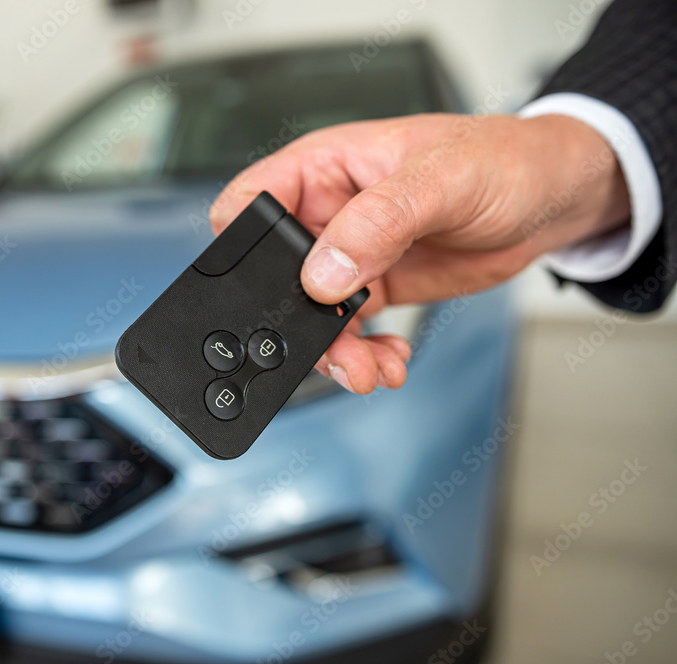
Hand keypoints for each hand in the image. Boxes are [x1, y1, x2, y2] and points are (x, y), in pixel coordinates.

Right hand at [210, 113, 630, 393]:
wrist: (551, 201)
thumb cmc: (504, 160)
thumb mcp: (443, 179)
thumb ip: (378, 222)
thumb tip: (322, 272)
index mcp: (322, 166)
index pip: (251, 203)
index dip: (246, 249)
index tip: (275, 290)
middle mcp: (326, 211)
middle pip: (274, 274)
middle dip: (293, 318)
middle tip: (331, 346)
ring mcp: (348, 254)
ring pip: (309, 313)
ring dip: (332, 349)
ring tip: (367, 368)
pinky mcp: (373, 286)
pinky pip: (346, 330)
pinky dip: (361, 354)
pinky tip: (387, 360)